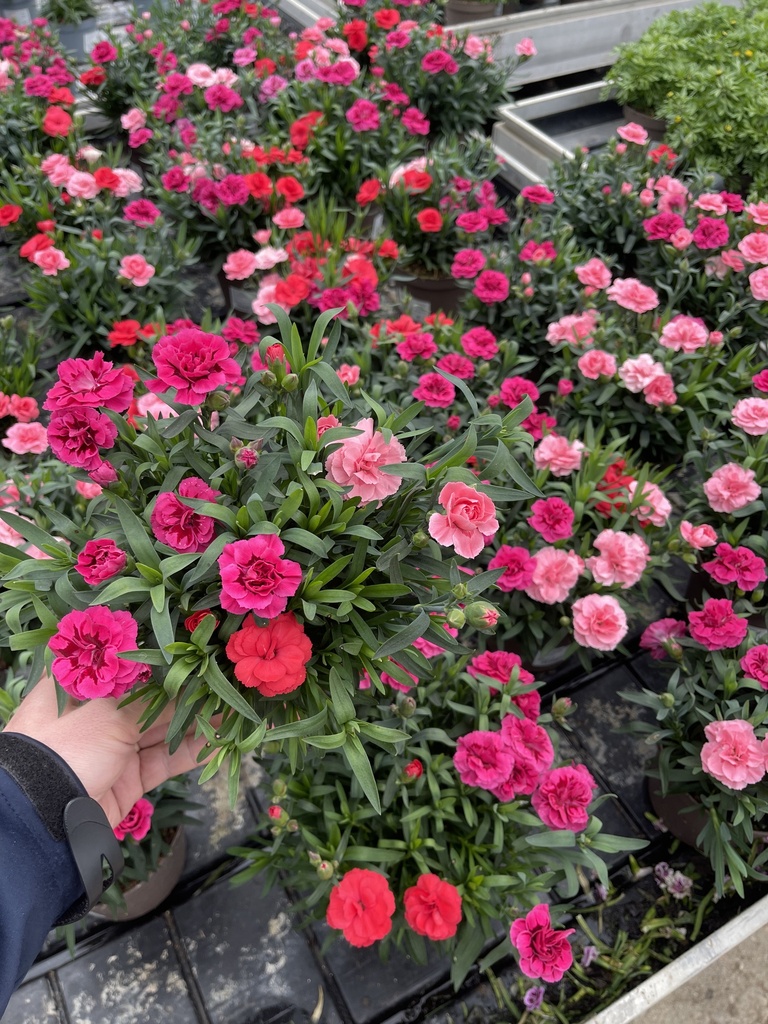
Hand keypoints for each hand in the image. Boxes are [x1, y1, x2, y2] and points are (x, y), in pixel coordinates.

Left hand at [6, 674, 209, 826]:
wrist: (41, 823)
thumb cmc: (63, 751)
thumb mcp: (108, 713)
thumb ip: (153, 698)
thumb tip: (189, 683)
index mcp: (77, 688)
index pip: (123, 666)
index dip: (159, 661)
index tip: (194, 654)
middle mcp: (93, 716)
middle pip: (148, 699)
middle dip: (186, 694)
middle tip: (223, 685)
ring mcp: (110, 749)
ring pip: (160, 731)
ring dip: (195, 722)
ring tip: (231, 711)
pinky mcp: (126, 780)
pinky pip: (164, 761)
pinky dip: (190, 752)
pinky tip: (218, 741)